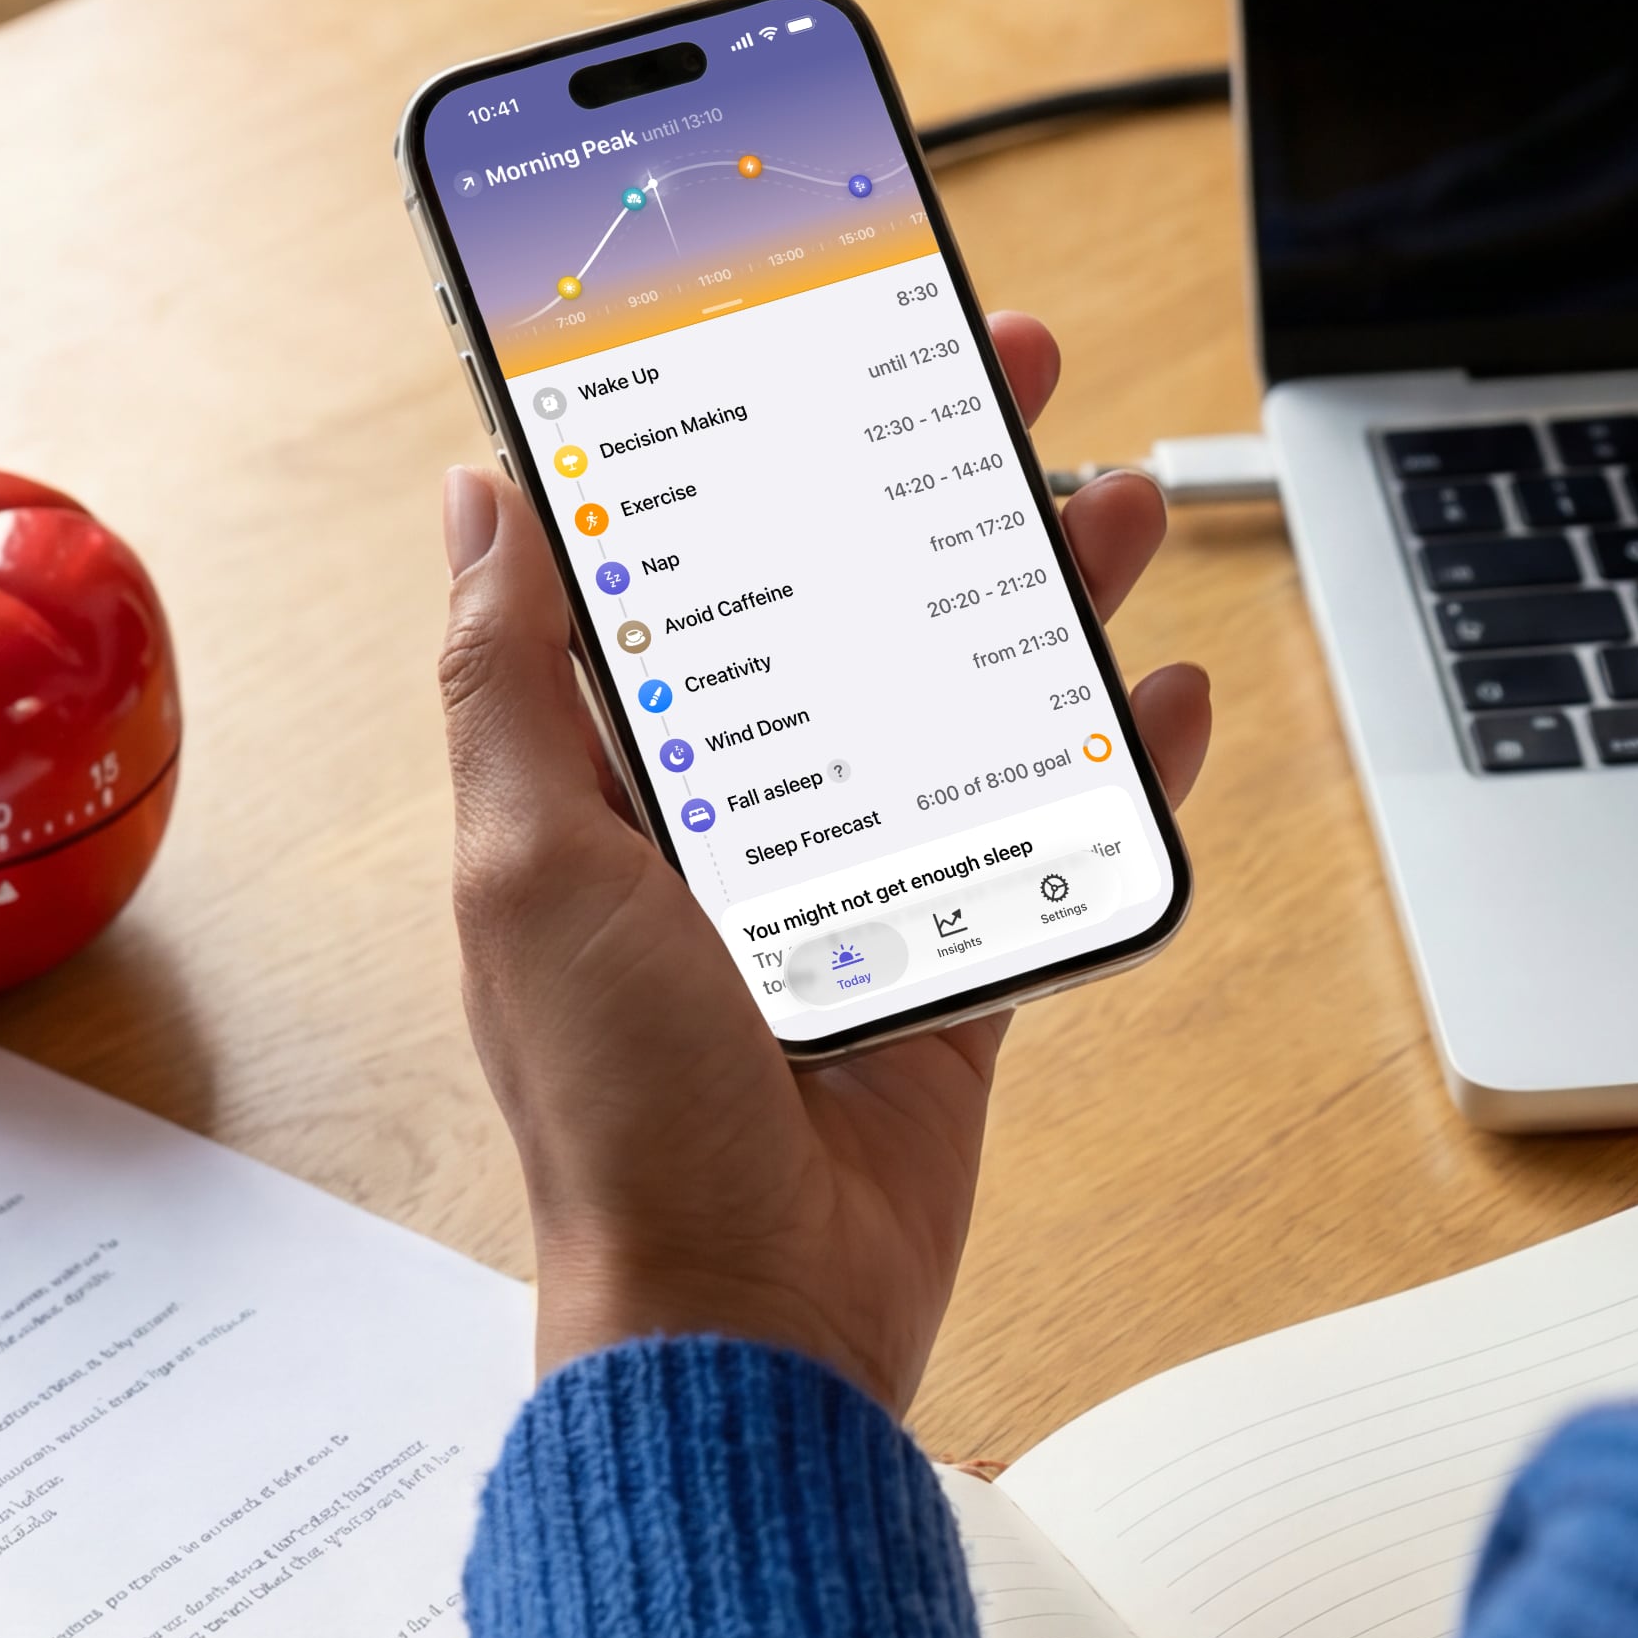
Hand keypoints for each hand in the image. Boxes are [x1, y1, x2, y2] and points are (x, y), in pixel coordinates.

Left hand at [440, 312, 1210, 1416]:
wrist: (746, 1317)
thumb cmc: (615, 1113)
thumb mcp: (527, 861)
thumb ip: (510, 676)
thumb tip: (478, 495)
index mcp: (609, 773)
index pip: (677, 553)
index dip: (739, 429)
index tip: (799, 320)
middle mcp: (731, 811)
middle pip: (843, 591)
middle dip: (922, 467)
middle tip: (1005, 361)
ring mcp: (851, 882)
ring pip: (959, 687)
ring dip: (1037, 583)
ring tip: (1111, 495)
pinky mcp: (953, 960)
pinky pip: (1048, 828)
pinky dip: (1112, 755)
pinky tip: (1159, 685)